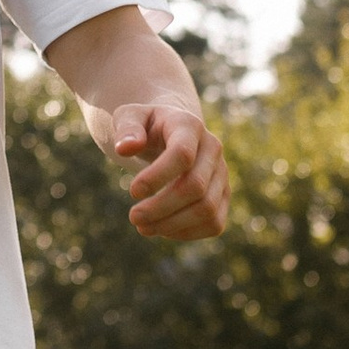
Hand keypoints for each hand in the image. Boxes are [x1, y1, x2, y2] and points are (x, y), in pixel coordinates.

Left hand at [113, 103, 228, 239]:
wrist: (169, 132)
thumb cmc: (145, 126)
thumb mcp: (129, 116)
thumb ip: (126, 129)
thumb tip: (125, 149)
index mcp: (189, 125)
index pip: (182, 154)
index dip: (157, 177)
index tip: (133, 191)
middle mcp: (212, 148)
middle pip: (195, 186)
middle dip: (161, 207)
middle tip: (134, 217)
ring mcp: (222, 173)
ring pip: (207, 209)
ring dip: (172, 224)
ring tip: (143, 227)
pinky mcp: (224, 195)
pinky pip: (214, 223)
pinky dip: (188, 232)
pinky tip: (162, 229)